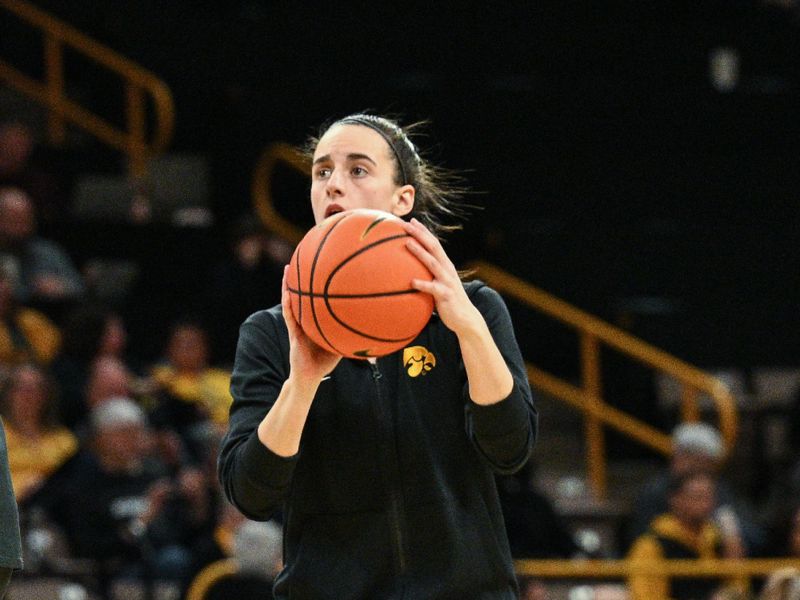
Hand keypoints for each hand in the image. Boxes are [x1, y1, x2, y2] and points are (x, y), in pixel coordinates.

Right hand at [282, 266, 340, 385]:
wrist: (309, 377)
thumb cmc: (324, 362)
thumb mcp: (341, 345)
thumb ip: (351, 334)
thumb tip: (370, 327)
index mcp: (315, 320)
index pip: (316, 299)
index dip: (318, 284)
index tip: (324, 266)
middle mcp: (305, 319)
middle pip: (303, 294)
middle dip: (303, 277)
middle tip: (305, 258)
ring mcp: (297, 325)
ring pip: (292, 300)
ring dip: (289, 285)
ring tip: (288, 269)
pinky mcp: (292, 333)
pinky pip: (290, 316)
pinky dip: (288, 304)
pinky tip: (287, 292)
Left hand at [403, 218, 480, 335]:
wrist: (466, 318)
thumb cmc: (448, 301)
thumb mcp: (439, 284)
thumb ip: (428, 276)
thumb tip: (409, 273)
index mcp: (445, 264)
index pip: (434, 243)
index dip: (423, 231)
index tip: (411, 221)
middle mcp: (447, 269)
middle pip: (433, 247)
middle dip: (420, 234)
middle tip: (406, 224)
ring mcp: (447, 281)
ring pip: (432, 263)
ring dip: (420, 252)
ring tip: (407, 243)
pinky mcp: (446, 294)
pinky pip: (432, 288)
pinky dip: (422, 284)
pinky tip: (411, 281)